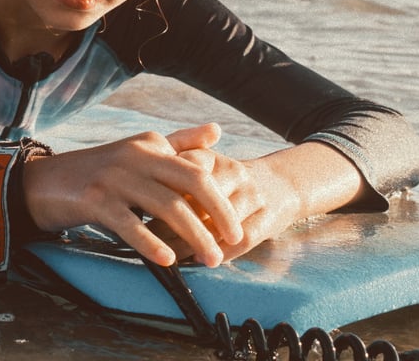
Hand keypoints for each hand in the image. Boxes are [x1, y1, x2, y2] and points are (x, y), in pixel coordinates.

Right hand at [23, 123, 246, 267]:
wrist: (42, 183)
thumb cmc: (97, 171)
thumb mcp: (138, 150)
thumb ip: (179, 142)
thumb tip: (218, 129)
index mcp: (149, 145)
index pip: (196, 170)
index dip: (220, 198)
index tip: (235, 225)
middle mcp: (135, 156)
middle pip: (189, 184)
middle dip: (217, 214)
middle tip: (233, 243)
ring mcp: (114, 177)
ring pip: (166, 206)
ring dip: (193, 235)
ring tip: (210, 259)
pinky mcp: (95, 200)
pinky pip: (130, 224)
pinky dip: (151, 243)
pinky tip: (167, 261)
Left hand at [147, 153, 301, 264]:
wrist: (280, 184)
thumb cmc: (225, 182)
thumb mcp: (202, 169)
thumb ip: (172, 178)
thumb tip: (138, 201)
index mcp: (211, 158)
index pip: (184, 171)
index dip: (162, 191)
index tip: (142, 208)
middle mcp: (232, 172)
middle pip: (200, 198)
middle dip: (175, 220)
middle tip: (151, 237)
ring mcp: (252, 195)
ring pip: (220, 221)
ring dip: (196, 240)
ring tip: (173, 254)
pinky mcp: (268, 217)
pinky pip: (243, 238)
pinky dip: (221, 251)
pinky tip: (202, 260)